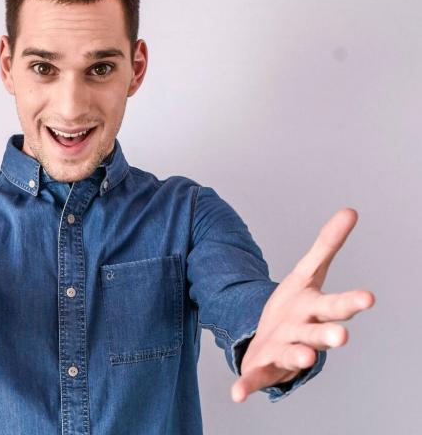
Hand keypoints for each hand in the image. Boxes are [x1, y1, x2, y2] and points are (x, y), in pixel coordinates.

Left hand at [231, 208, 374, 401]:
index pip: (337, 305)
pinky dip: (247, 386)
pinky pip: (256, 379)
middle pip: (320, 333)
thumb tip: (350, 210)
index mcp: (317, 310)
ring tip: (305, 357)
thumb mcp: (307, 272)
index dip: (351, 302)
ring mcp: (285, 351)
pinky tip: (237, 395)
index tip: (369, 297)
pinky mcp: (264, 367)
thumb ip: (327, 245)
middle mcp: (306, 334)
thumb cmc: (297, 306)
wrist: (273, 338)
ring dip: (299, 356)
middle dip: (330, 334)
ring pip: (295, 355)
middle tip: (341, 336)